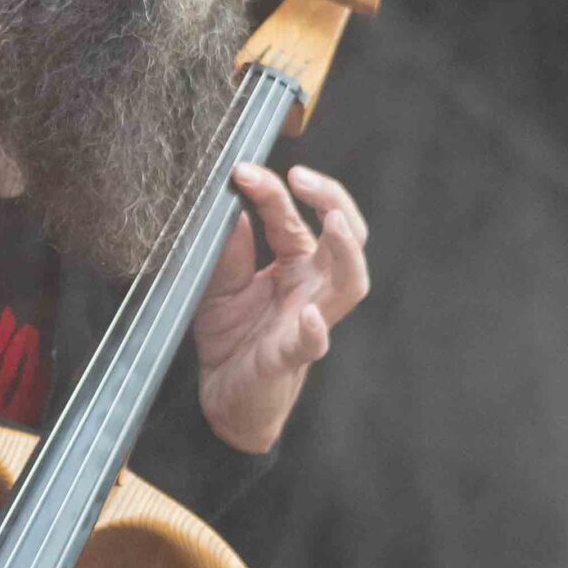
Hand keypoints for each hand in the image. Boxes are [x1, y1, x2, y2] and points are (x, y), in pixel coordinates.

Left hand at [193, 162, 369, 452]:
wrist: (222, 397)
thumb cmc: (230, 339)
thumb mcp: (218, 286)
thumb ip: (229, 252)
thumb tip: (236, 207)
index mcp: (294, 265)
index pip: (295, 218)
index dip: (274, 191)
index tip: (243, 170)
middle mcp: (311, 287)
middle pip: (345, 235)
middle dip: (330, 199)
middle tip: (299, 177)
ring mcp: (309, 320)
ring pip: (350, 282)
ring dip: (345, 250)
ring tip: (331, 222)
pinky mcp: (293, 356)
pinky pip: (315, 342)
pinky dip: (316, 329)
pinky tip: (308, 314)